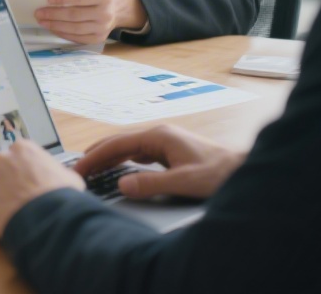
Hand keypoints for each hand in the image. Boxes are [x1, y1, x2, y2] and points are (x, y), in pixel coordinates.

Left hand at [0, 140, 83, 237]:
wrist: (47, 219)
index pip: (18, 157)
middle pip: (0, 168)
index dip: (22, 173)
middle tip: (16, 199)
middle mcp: (1, 157)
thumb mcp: (69, 178)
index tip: (26, 185)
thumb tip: (57, 177)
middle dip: (6, 182)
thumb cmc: (62, 199)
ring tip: (5, 211)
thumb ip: (55, 172)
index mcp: (23, 149)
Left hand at [34, 0, 148, 43]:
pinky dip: (62, 33)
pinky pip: (77, 38)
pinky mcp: (98, 39)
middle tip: (38, 12)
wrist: (118, 8)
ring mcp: (102, 29)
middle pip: (75, 15)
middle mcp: (105, 14)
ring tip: (42, 21)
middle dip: (54, 14)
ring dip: (55, 25)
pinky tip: (52, 28)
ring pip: (74, 29)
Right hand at [73, 124, 245, 199]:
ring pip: (127, 149)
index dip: (95, 156)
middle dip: (96, 155)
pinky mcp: (168, 153)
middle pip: (118, 143)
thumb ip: (151, 183)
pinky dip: (121, 162)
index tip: (79, 168)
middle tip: (77, 170)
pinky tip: (116, 170)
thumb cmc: (219, 174)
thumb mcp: (184, 182)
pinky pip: (137, 155)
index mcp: (159, 136)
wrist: (244, 170)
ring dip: (107, 158)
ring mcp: (163, 143)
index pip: (117, 144)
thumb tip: (121, 185)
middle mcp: (159, 135)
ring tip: (90, 170)